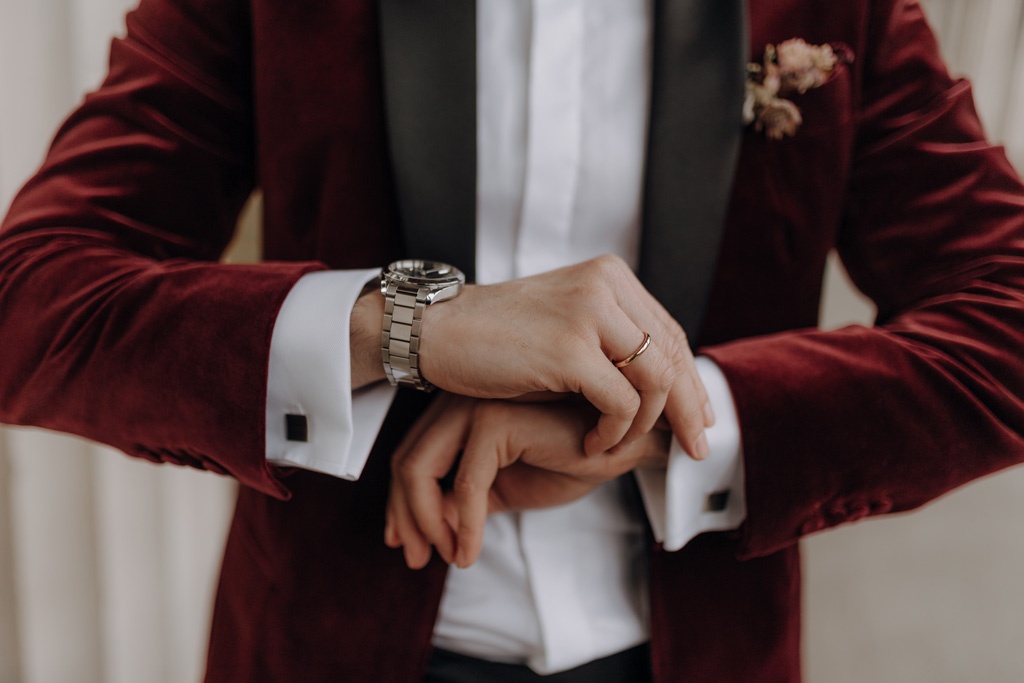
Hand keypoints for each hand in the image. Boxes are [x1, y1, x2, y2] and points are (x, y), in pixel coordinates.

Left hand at [384, 393, 669, 568]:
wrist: (622, 444)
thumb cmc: (568, 459)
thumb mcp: (503, 488)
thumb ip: (461, 502)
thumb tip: (422, 529)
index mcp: (458, 410)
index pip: (410, 455)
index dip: (400, 504)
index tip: (405, 544)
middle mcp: (459, 401)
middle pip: (406, 462)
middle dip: (406, 517)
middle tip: (416, 558)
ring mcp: (475, 406)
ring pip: (421, 471)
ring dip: (427, 524)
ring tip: (448, 557)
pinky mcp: (496, 421)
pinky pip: (465, 485)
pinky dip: (462, 525)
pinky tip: (469, 552)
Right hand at [418, 254, 713, 457]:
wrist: (435, 332)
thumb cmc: (495, 337)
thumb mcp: (564, 327)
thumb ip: (610, 343)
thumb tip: (664, 387)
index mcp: (608, 276)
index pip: (668, 332)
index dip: (688, 380)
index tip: (698, 416)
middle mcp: (605, 285)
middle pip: (671, 354)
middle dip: (688, 408)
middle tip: (694, 445)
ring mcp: (588, 313)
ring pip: (655, 379)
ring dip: (648, 423)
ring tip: (627, 447)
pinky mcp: (569, 348)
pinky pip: (620, 402)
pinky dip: (615, 431)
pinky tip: (595, 444)